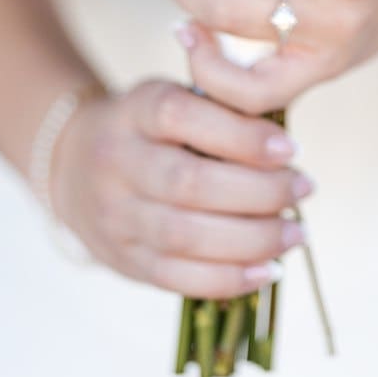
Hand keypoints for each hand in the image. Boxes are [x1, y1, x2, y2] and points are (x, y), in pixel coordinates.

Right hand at [47, 77, 313, 297]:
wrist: (74, 164)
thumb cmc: (151, 128)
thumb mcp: (173, 97)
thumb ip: (220, 111)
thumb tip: (286, 146)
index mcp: (136, 111)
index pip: (182, 117)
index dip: (241, 136)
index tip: (291, 148)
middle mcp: (118, 162)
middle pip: (188, 183)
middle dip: (258, 192)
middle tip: (304, 189)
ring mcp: (116, 216)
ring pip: (184, 237)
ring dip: (252, 240)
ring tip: (296, 234)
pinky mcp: (123, 259)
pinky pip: (176, 277)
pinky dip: (228, 279)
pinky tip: (268, 270)